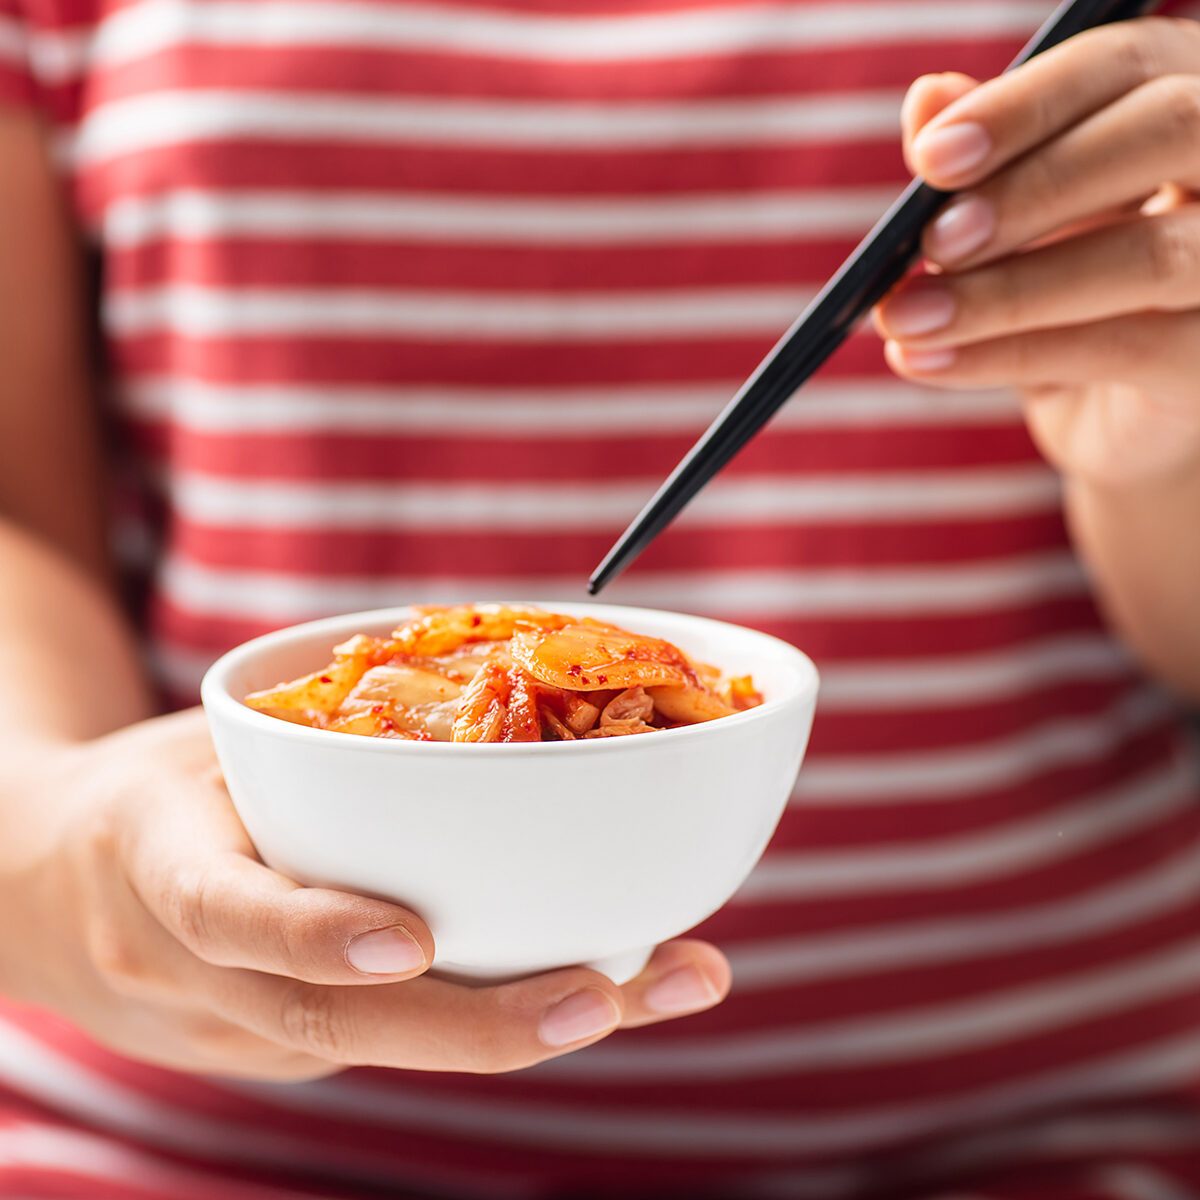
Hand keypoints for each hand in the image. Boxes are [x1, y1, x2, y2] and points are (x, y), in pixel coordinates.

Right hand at [4, 710, 728, 1078]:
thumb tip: (491, 657)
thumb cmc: (163, 794)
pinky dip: (503, 1017)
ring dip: (530, 1026)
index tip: (409, 944)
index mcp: (160, 872)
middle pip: (328, 1027)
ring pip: (385, 1051)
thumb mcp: (208, 746)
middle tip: (601, 994)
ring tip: (667, 987)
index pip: (228, 915)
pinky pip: (395, 1042)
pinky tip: (615, 984)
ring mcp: (241, 1033)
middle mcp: (196, 978)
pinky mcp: (285, 1054)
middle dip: (475, 1023)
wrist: (48, 891)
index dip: (313, 935)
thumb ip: (312, 736)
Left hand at [874, 18, 1199, 488]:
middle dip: (1034, 187)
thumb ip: (984, 163)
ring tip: (905, 315)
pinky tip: (924, 360)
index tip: (930, 158)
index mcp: (1193, 98)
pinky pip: (1119, 348)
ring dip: (1007, 290)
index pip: (1125, 63)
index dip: (1025, 104)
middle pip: (1166, 130)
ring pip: (1148, 255)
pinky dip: (1006, 355)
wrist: (1125, 420)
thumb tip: (926, 99)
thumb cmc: (1076, 296)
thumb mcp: (1021, 224)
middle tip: (933, 241)